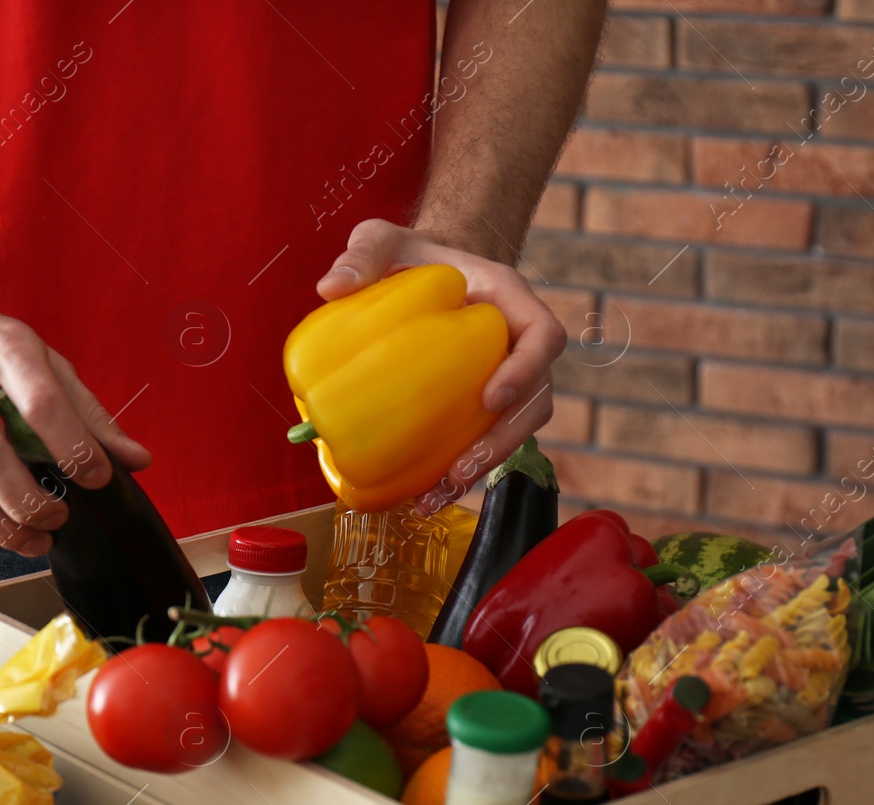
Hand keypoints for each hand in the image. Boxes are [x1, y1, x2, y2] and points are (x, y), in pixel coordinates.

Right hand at [0, 280, 149, 555]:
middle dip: (29, 499)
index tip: (100, 478)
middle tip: (61, 517)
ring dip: (0, 525)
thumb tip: (137, 460)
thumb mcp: (41, 357)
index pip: (41, 402)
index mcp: (3, 349)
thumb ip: (89, 411)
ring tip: (37, 540)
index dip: (73, 447)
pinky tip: (7, 531)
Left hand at [317, 219, 564, 512]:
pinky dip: (460, 471)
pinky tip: (426, 497)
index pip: (544, 336)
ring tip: (443, 492)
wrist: (425, 274)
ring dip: (486, 466)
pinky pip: (484, 441)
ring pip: (516, 430)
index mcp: (511, 302)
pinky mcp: (482, 407)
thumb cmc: (411, 255)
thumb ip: (364, 253)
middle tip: (461, 467)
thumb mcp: (383, 239)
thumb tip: (330, 288)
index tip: (492, 396)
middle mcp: (519, 345)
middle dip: (504, 440)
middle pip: (536, 399)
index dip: (527, 369)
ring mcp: (506, 378)